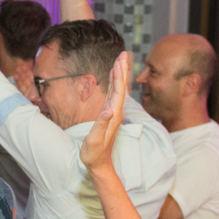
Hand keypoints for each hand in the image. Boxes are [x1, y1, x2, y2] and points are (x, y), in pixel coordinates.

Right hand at [78, 52, 130, 171]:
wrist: (99, 165)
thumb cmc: (94, 154)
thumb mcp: (95, 140)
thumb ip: (101, 124)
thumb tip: (109, 109)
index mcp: (113, 115)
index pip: (118, 91)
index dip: (119, 75)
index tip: (120, 60)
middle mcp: (115, 113)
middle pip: (120, 87)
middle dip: (122, 70)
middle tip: (123, 53)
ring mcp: (112, 114)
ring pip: (117, 90)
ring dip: (119, 75)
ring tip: (119, 61)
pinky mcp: (108, 116)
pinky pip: (112, 95)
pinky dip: (113, 84)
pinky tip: (112, 79)